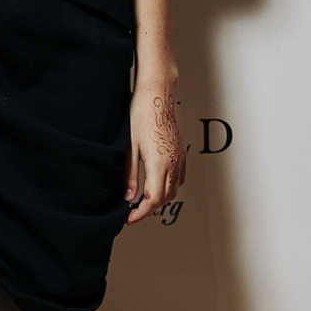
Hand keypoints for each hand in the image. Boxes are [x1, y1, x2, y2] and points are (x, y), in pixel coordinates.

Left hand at [125, 78, 184, 222]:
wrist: (158, 91)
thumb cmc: (142, 113)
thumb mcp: (130, 147)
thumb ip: (131, 175)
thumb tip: (128, 197)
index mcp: (159, 163)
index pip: (153, 200)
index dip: (140, 213)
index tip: (129, 219)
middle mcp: (174, 162)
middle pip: (165, 198)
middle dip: (148, 209)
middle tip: (131, 211)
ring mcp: (180, 156)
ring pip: (174, 189)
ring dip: (159, 198)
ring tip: (141, 200)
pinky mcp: (182, 150)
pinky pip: (179, 177)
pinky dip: (169, 186)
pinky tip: (157, 183)